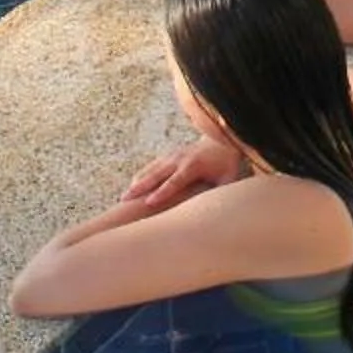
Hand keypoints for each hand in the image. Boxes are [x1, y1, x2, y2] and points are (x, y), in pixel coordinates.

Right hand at [123, 138, 239, 209]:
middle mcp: (179, 159)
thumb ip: (221, 193)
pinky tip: (132, 188)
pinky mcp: (168, 156)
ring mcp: (172, 155)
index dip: (162, 192)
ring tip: (123, 197)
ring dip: (137, 183)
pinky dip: (141, 177)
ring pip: (150, 169)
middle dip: (140, 187)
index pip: (174, 181)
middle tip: (124, 199)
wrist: (221, 139)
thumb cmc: (226, 164)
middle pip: (156, 174)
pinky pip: (151, 167)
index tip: (148, 202)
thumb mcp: (228, 179)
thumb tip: (219, 213)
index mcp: (193, 165)